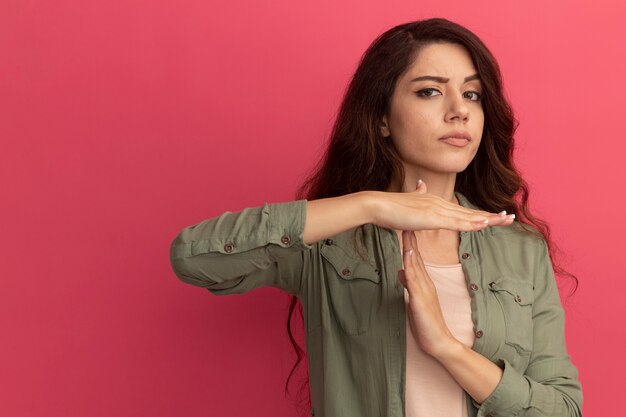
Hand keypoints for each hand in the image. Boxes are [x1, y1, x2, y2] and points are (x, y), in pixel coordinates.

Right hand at [368, 180, 514, 231]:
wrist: (378, 205)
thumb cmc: (390, 207)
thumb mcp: (408, 201)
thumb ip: (417, 194)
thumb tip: (421, 184)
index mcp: (436, 202)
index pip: (462, 211)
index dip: (480, 214)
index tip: (495, 217)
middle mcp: (440, 204)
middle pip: (470, 212)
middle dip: (492, 216)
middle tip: (511, 218)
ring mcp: (437, 210)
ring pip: (468, 216)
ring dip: (488, 219)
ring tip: (505, 220)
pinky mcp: (432, 217)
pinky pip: (456, 222)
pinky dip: (472, 223)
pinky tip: (484, 224)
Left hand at [398, 228, 459, 358]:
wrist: (439, 342)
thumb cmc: (426, 322)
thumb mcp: (414, 299)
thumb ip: (409, 284)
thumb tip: (402, 271)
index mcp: (423, 282)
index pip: (415, 258)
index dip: (410, 241)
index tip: (405, 225)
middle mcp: (425, 282)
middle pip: (416, 257)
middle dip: (410, 238)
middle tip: (406, 219)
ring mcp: (424, 290)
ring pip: (416, 266)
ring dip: (411, 249)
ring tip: (406, 232)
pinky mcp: (420, 301)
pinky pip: (414, 283)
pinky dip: (410, 269)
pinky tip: (406, 260)